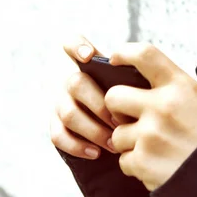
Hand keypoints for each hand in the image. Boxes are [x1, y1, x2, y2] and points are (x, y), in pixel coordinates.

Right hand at [50, 36, 128, 158]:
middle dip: (100, 105)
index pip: (72, 44)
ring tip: (115, 141)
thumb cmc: (129, 100)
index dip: (76, 46)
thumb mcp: (131, 84)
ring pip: (68, 112)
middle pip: (76, 83)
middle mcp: (69, 79)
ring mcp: (59, 101)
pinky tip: (96, 152)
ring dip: (93, 129)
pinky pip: (58, 135)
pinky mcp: (54, 124)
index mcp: (87, 65)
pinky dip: (78, 146)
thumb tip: (141, 82)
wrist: (117, 129)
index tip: (90, 56)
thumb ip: (130, 79)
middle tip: (121, 121)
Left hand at [105, 42, 196, 191]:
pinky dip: (137, 165)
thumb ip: (166, 88)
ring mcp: (151, 134)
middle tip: (129, 118)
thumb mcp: (196, 99)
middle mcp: (163, 105)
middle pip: (113, 96)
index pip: (145, 54)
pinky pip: (123, 160)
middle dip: (116, 109)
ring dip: (130, 143)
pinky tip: (158, 163)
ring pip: (116, 133)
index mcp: (180, 85)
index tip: (114, 58)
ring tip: (156, 147)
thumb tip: (130, 81)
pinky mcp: (143, 162)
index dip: (124, 52)